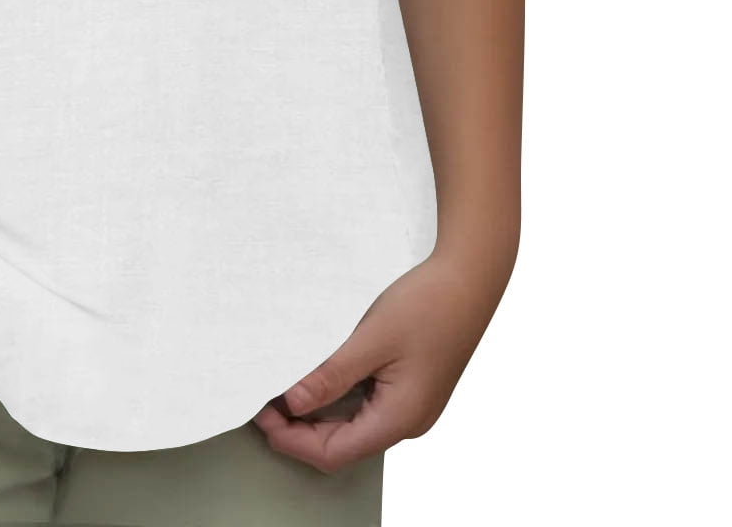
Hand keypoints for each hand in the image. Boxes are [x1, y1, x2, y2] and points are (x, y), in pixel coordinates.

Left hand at [250, 242, 514, 470]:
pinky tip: (316, 375)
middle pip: (343, 444)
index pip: (334, 453)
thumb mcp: (370, 339)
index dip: (293, 441)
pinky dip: (337, 397)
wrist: (470, 279)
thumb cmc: (427, 305)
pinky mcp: (412, 387)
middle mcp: (408, 420)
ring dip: (317, 413)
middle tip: (264, 400)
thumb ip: (331, 376)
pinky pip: (367, 405)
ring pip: (354, 425)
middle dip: (301, 429)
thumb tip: (292, 404)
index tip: (261, 416)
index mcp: (400, 417)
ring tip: (283, 386)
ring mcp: (412, 405)